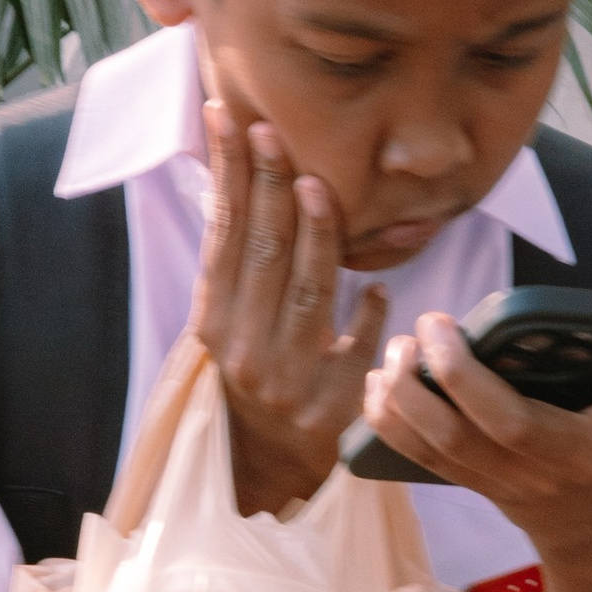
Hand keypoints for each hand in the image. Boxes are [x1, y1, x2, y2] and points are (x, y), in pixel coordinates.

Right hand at [193, 100, 386, 518]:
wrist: (267, 475)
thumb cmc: (254, 382)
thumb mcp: (231, 327)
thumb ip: (239, 265)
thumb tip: (239, 177)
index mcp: (213, 325)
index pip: (220, 234)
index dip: (225, 173)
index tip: (228, 116)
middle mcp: (243, 352)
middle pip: (261, 252)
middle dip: (268, 184)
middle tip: (275, 129)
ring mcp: (289, 382)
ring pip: (308, 290)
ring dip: (317, 232)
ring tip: (320, 181)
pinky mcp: (334, 409)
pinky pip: (358, 346)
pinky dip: (370, 314)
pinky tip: (379, 286)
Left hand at [354, 271, 591, 591]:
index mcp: (573, 449)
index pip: (514, 419)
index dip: (466, 374)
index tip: (446, 321)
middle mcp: (526, 471)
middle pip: (459, 435)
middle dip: (429, 378)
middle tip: (423, 325)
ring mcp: (491, 481)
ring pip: (430, 449)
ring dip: (398, 399)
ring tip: (394, 350)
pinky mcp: (467, 481)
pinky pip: (415, 458)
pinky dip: (387, 421)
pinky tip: (379, 383)